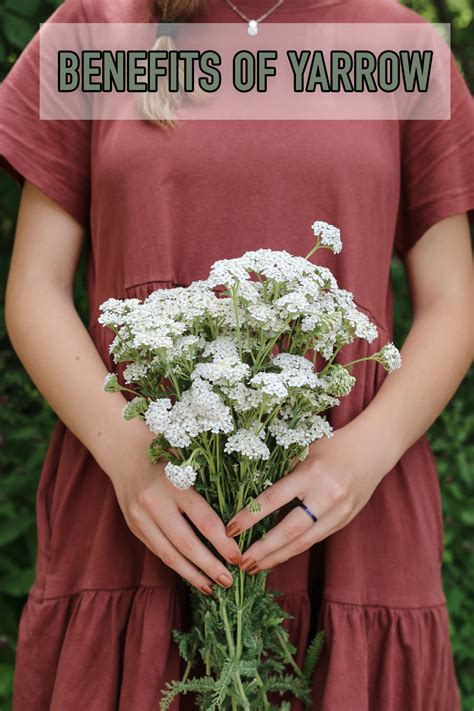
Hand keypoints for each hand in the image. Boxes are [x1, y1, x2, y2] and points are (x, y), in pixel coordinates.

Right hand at [105, 429, 241, 594]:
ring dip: (192, 574)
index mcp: (175, 484)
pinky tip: (191, 574)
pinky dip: (176, 565)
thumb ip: (208, 484)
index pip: (204, 521)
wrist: (123, 449)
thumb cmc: (166, 451)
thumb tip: (239, 518)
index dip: (223, 543)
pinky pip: (158, 550)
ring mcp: (140, 517)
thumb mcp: (188, 461)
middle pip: (186, 543)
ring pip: (169, 554)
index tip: (239, 557)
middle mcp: (155, 503)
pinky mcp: (133, 526)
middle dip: (209, 566)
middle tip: (229, 581)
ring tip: (211, 588)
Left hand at [225, 423, 389, 573]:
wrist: (371, 450)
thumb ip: (282, 473)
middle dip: (263, 550)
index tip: (231, 530)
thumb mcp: (303, 451)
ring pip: (304, 542)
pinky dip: (295, 549)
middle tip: (241, 563)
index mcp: (311, 474)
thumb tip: (251, 497)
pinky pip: (315, 539)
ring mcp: (338, 512)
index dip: (250, 517)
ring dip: (278, 557)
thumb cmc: (331, 446)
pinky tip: (278, 556)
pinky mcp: (344, 521)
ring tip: (255, 567)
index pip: (273, 500)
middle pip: (289, 531)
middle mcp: (326, 496)